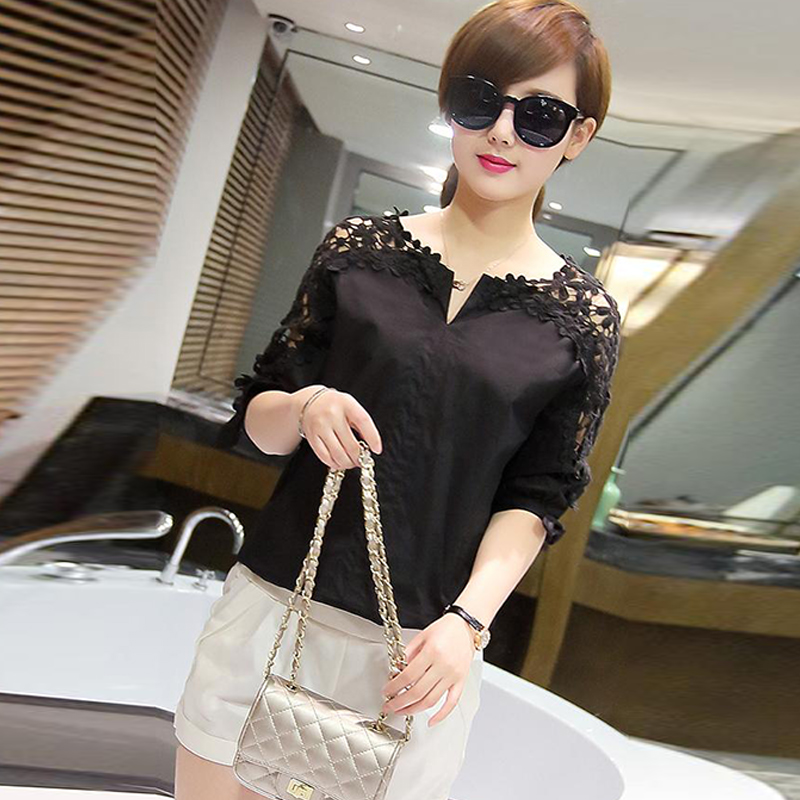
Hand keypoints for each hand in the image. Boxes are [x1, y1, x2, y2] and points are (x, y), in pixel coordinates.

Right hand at [297, 388, 382, 468]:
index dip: (373, 438)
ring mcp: (320, 427)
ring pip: (338, 454)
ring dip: (348, 463)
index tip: (377, 450)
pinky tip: (340, 462)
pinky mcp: (312, 437)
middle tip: (363, 460)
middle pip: (350, 444)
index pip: (363, 421)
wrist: (310, 402)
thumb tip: (372, 445)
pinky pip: (325, 457)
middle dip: (359, 457)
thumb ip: (362, 423)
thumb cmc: (335, 406)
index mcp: (346, 404)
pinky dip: (335, 464)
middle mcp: (332, 414)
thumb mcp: (351, 406)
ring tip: (352, 462)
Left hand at [380, 613, 474, 727]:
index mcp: (432, 652)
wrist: (466, 626)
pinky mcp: (461, 681)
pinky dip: (441, 715)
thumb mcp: (422, 636)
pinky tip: (431, 722)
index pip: (408, 676)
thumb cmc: (445, 628)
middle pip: (417, 692)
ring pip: (431, 700)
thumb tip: (397, 671)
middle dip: (400, 702)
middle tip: (389, 706)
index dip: (394, 687)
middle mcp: (443, 665)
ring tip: (402, 711)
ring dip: (414, 710)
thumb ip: (409, 653)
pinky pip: (451, 703)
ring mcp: (453, 675)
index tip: (386, 691)